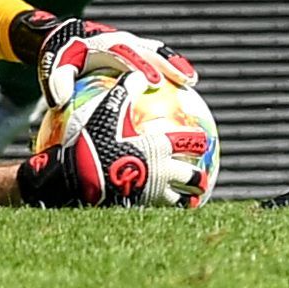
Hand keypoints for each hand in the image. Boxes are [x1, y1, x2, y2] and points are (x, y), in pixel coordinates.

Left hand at [8, 10, 196, 108]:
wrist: (67, 39)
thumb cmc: (63, 58)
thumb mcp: (55, 66)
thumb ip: (58, 80)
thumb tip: (59, 100)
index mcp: (105, 44)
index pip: (125, 53)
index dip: (141, 65)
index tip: (153, 81)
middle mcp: (123, 40)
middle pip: (150, 50)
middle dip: (168, 63)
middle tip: (185, 80)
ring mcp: (133, 44)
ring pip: (159, 52)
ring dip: (176, 64)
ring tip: (192, 82)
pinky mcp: (139, 51)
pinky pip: (158, 59)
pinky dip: (172, 70)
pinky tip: (185, 91)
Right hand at [16, 70, 210, 207]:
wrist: (83, 178)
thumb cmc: (97, 142)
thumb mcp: (109, 110)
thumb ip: (125, 91)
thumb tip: (139, 74)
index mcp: (160, 147)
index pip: (189, 142)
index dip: (200, 142)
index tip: (206, 142)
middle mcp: (163, 172)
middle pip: (192, 177)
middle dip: (200, 178)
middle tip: (203, 179)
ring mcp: (153, 193)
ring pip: (179, 201)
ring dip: (187, 200)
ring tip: (190, 203)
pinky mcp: (140, 208)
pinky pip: (158, 211)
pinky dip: (164, 212)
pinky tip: (159, 213)